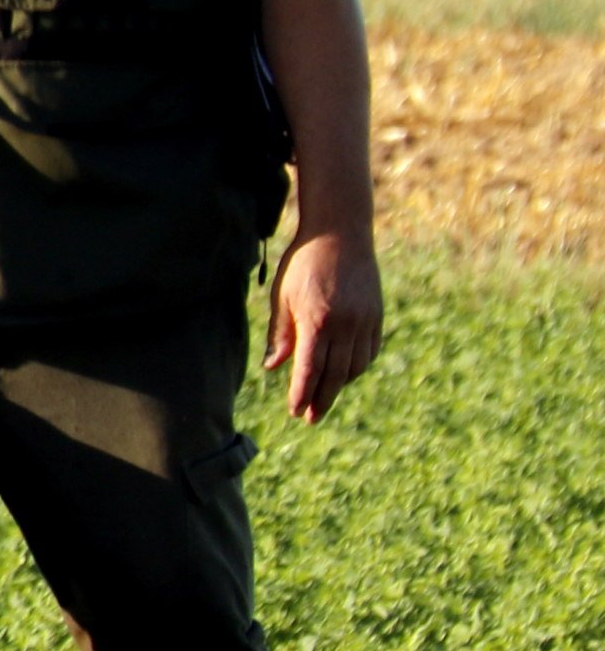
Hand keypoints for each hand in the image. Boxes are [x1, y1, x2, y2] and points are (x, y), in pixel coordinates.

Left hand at [266, 228, 382, 422]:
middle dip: (321, 399)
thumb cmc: (303, 263)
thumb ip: (281, 334)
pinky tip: (345, 373)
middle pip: (335, 374)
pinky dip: (357, 366)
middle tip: (310, 417)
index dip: (302, 393)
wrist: (341, 233)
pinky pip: (370, 351)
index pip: (310, 369)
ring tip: (324, 395)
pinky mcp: (377, 315)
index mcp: (317, 320)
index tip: (295, 411)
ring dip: (340, 384)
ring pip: (355, 366)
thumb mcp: (282, 296)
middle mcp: (345, 324)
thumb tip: (274, 367)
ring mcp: (365, 320)